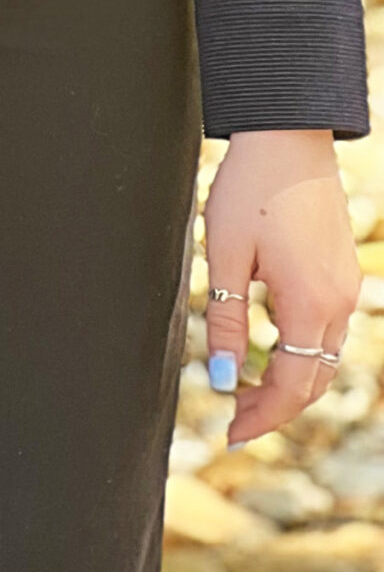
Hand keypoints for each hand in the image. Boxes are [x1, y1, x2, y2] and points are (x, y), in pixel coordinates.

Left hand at [204, 129, 360, 445]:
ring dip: (290, 382)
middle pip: (314, 380)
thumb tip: (225, 379)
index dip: (263, 416)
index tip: (231, 433)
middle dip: (276, 407)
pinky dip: (302, 353)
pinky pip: (327, 331)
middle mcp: (339, 303)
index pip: (293, 387)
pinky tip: (270, 349)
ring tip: (246, 389)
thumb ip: (228, 321)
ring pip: (324, 358)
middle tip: (235, 421)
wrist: (288, 137)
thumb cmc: (250, 190)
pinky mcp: (342, 272)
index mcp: (311, 305)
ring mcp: (346, 287)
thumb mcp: (225, 256)